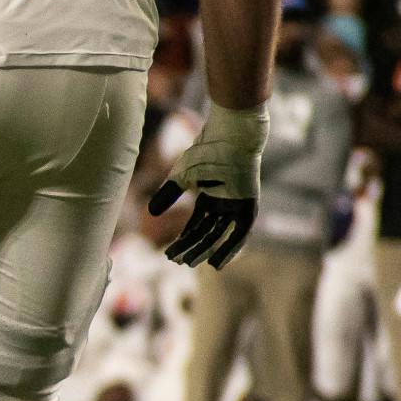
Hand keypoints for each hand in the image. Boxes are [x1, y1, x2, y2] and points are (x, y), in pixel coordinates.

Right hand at [148, 104, 268, 269]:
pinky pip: (240, 232)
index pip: (196, 224)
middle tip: (178, 262)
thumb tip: (151, 213)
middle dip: (192, 247)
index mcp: (210, 195)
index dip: (183, 239)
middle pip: (207, 231)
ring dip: (207, 250)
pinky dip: (230, 248)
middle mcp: (224, 202)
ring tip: (191, 264)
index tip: (170, 254)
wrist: (228, 137)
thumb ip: (168, 194)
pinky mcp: (249, 205)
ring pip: (221, 234)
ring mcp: (237, 204)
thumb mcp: (182, 176)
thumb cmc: (205, 151)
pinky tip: (217, 262)